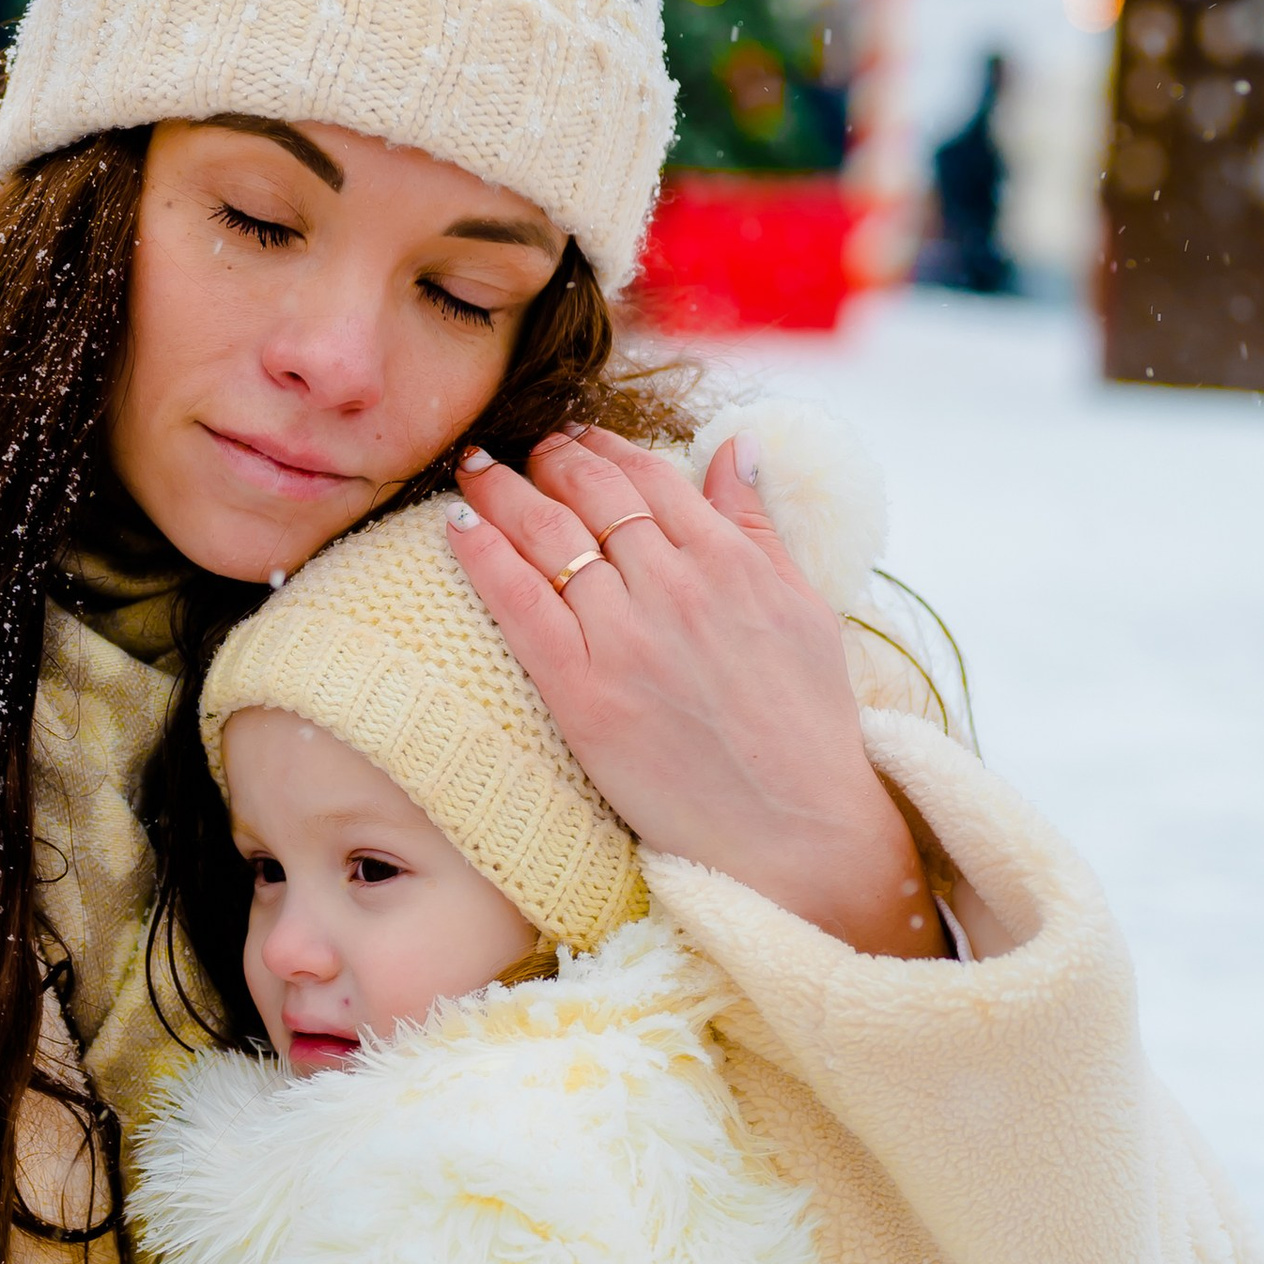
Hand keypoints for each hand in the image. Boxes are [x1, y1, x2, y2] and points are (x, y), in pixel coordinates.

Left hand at [448, 427, 941, 957]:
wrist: (795, 829)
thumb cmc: (806, 724)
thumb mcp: (804, 607)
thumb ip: (759, 523)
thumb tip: (737, 445)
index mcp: (730, 561)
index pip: (651, 477)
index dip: (605, 447)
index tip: (577, 434)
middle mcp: (675, 587)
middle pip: (592, 496)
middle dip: (548, 458)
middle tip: (519, 444)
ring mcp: (626, 639)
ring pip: (548, 538)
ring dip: (503, 491)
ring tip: (475, 466)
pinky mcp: (585, 694)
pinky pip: (519, 605)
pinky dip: (483, 556)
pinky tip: (457, 525)